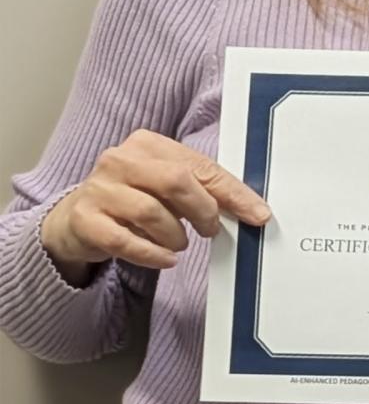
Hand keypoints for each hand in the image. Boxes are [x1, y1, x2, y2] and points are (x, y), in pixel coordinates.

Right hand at [40, 129, 271, 283]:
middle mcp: (120, 160)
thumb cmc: (134, 198)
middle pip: (177, 181)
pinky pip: (125, 241)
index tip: (257, 214)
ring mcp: (99, 188)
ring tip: (180, 243)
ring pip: (152, 212)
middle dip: (203, 210)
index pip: (200, 166)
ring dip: (176, 235)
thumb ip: (201, 188)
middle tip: (210, 230)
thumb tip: (249, 208)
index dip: (232, 193)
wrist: (76, 219)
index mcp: (148, 144)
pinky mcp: (85, 219)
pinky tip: (166, 259)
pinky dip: (152, 254)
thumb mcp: (167, 186)